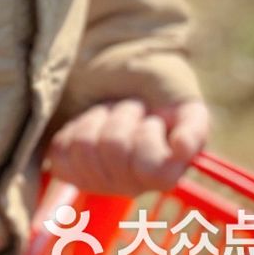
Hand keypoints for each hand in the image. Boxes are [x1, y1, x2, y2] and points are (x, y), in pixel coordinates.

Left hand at [45, 97, 208, 196]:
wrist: (115, 70)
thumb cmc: (155, 85)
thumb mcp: (183, 100)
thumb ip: (192, 126)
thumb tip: (182, 148)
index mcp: (168, 174)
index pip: (152, 170)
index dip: (148, 135)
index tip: (154, 119)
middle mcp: (134, 185)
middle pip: (114, 151)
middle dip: (121, 116)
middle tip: (130, 110)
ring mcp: (99, 180)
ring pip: (85, 147)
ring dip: (97, 117)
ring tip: (109, 114)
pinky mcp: (69, 169)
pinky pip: (61, 152)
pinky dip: (72, 128)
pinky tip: (88, 123)